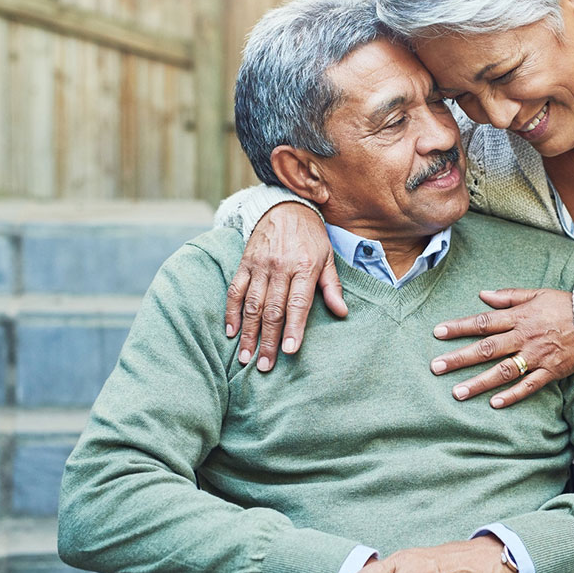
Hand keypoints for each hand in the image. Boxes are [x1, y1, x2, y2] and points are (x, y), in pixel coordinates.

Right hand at [224, 202, 347, 370]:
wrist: (284, 206)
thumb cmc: (311, 236)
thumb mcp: (328, 257)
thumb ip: (332, 286)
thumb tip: (342, 312)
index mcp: (304, 267)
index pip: (298, 303)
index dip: (294, 328)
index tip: (290, 351)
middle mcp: (280, 267)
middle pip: (273, 310)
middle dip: (268, 340)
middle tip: (265, 366)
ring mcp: (260, 265)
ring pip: (252, 304)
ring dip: (248, 332)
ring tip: (245, 357)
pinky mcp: (244, 263)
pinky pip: (235, 290)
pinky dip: (231, 312)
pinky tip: (231, 332)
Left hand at [431, 288, 573, 407]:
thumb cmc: (565, 306)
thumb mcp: (537, 294)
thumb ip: (509, 296)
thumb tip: (483, 294)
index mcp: (519, 317)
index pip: (483, 322)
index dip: (459, 327)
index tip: (438, 333)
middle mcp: (524, 338)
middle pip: (487, 349)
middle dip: (460, 358)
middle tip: (436, 367)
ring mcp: (537, 357)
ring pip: (503, 371)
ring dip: (479, 382)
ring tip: (457, 393)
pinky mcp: (550, 371)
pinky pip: (529, 386)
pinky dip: (512, 395)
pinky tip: (494, 403)